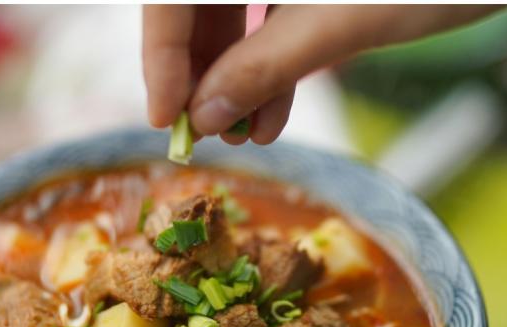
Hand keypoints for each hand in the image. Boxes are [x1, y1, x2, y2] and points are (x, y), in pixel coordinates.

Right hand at [143, 5, 500, 144]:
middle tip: (204, 134)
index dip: (160, 52)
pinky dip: (268, 62)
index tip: (166, 117)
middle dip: (199, 70)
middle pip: (197, 1)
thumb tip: (202, 116)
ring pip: (230, 10)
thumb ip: (266, 66)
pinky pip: (269, 14)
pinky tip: (270, 115)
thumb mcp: (345, 21)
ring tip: (243, 134)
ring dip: (233, 75)